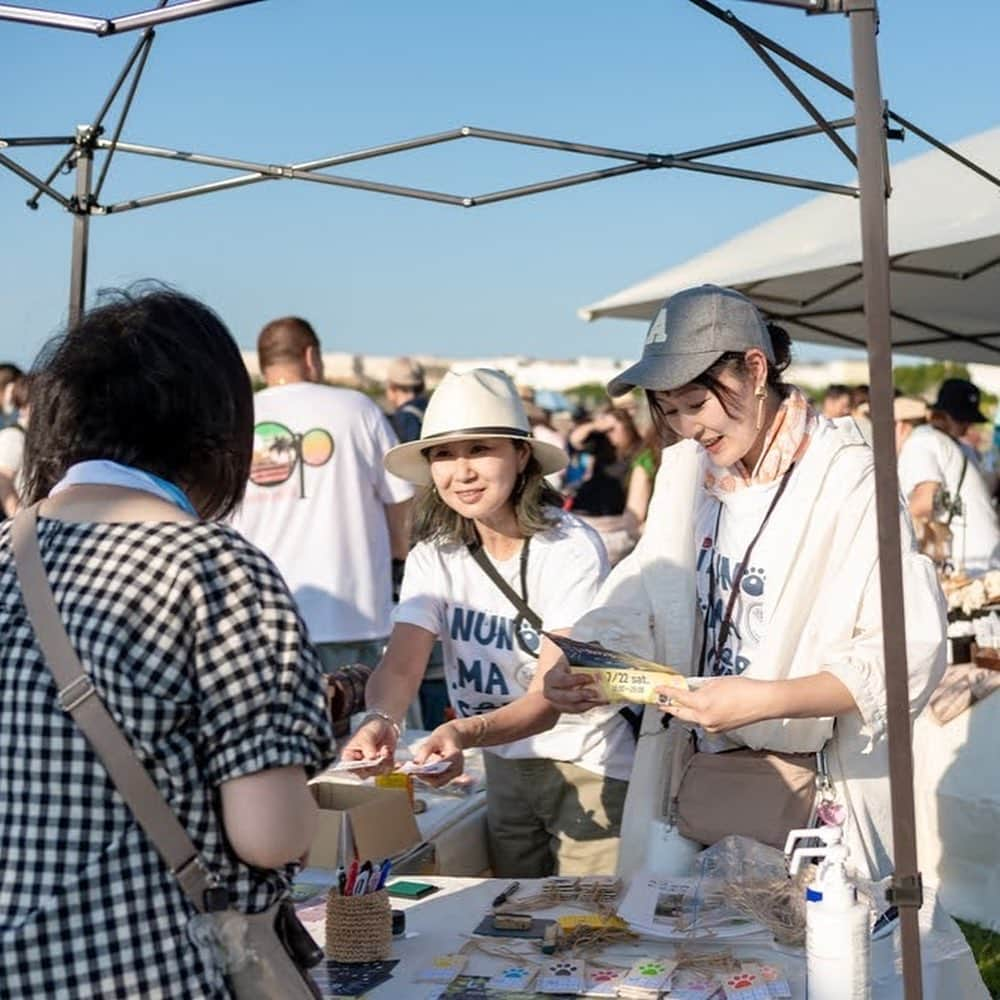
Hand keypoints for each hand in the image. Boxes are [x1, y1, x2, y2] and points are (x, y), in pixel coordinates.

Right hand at [338, 718, 396, 776]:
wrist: (383, 726)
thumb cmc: (370, 729)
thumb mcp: (367, 735)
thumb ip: (368, 747)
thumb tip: (371, 758)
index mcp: (349, 755)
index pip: (349, 767)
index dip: (358, 767)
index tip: (367, 760)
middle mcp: (359, 764)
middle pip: (365, 773)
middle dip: (375, 765)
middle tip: (380, 754)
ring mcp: (371, 766)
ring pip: (378, 772)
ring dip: (385, 762)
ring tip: (386, 749)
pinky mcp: (382, 766)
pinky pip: (388, 770)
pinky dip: (393, 766)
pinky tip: (398, 763)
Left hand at [410, 723, 464, 787]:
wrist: (455, 736)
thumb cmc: (444, 736)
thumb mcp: (434, 739)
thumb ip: (425, 751)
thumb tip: (415, 764)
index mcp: (456, 756)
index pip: (441, 767)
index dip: (428, 770)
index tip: (415, 769)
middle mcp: (458, 768)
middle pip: (439, 779)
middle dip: (425, 777)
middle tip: (411, 772)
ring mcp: (455, 774)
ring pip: (438, 783)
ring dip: (425, 779)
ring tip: (412, 772)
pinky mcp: (451, 777)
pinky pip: (438, 781)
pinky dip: (428, 778)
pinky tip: (418, 772)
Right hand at [542, 655, 606, 713]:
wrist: (555, 683)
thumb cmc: (565, 669)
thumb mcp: (570, 659)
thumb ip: (583, 652)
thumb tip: (597, 645)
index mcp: (552, 675)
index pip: (562, 680)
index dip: (576, 680)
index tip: (589, 677)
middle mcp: (551, 690)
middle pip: (565, 696)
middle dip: (581, 694)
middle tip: (595, 692)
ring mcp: (556, 702)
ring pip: (571, 706)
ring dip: (587, 703)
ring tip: (599, 699)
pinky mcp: (563, 709)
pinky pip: (576, 711)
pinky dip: (588, 707)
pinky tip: (599, 703)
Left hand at [656, 676, 772, 733]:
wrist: (762, 701)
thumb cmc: (743, 689)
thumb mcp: (715, 682)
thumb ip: (699, 687)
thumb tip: (690, 689)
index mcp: (702, 704)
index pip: (678, 697)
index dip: (666, 692)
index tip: (657, 690)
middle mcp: (704, 719)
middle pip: (680, 713)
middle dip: (669, 706)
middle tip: (659, 701)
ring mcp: (712, 726)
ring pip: (692, 718)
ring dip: (685, 711)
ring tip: (677, 703)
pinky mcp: (719, 730)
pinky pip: (703, 722)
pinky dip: (699, 715)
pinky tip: (699, 708)